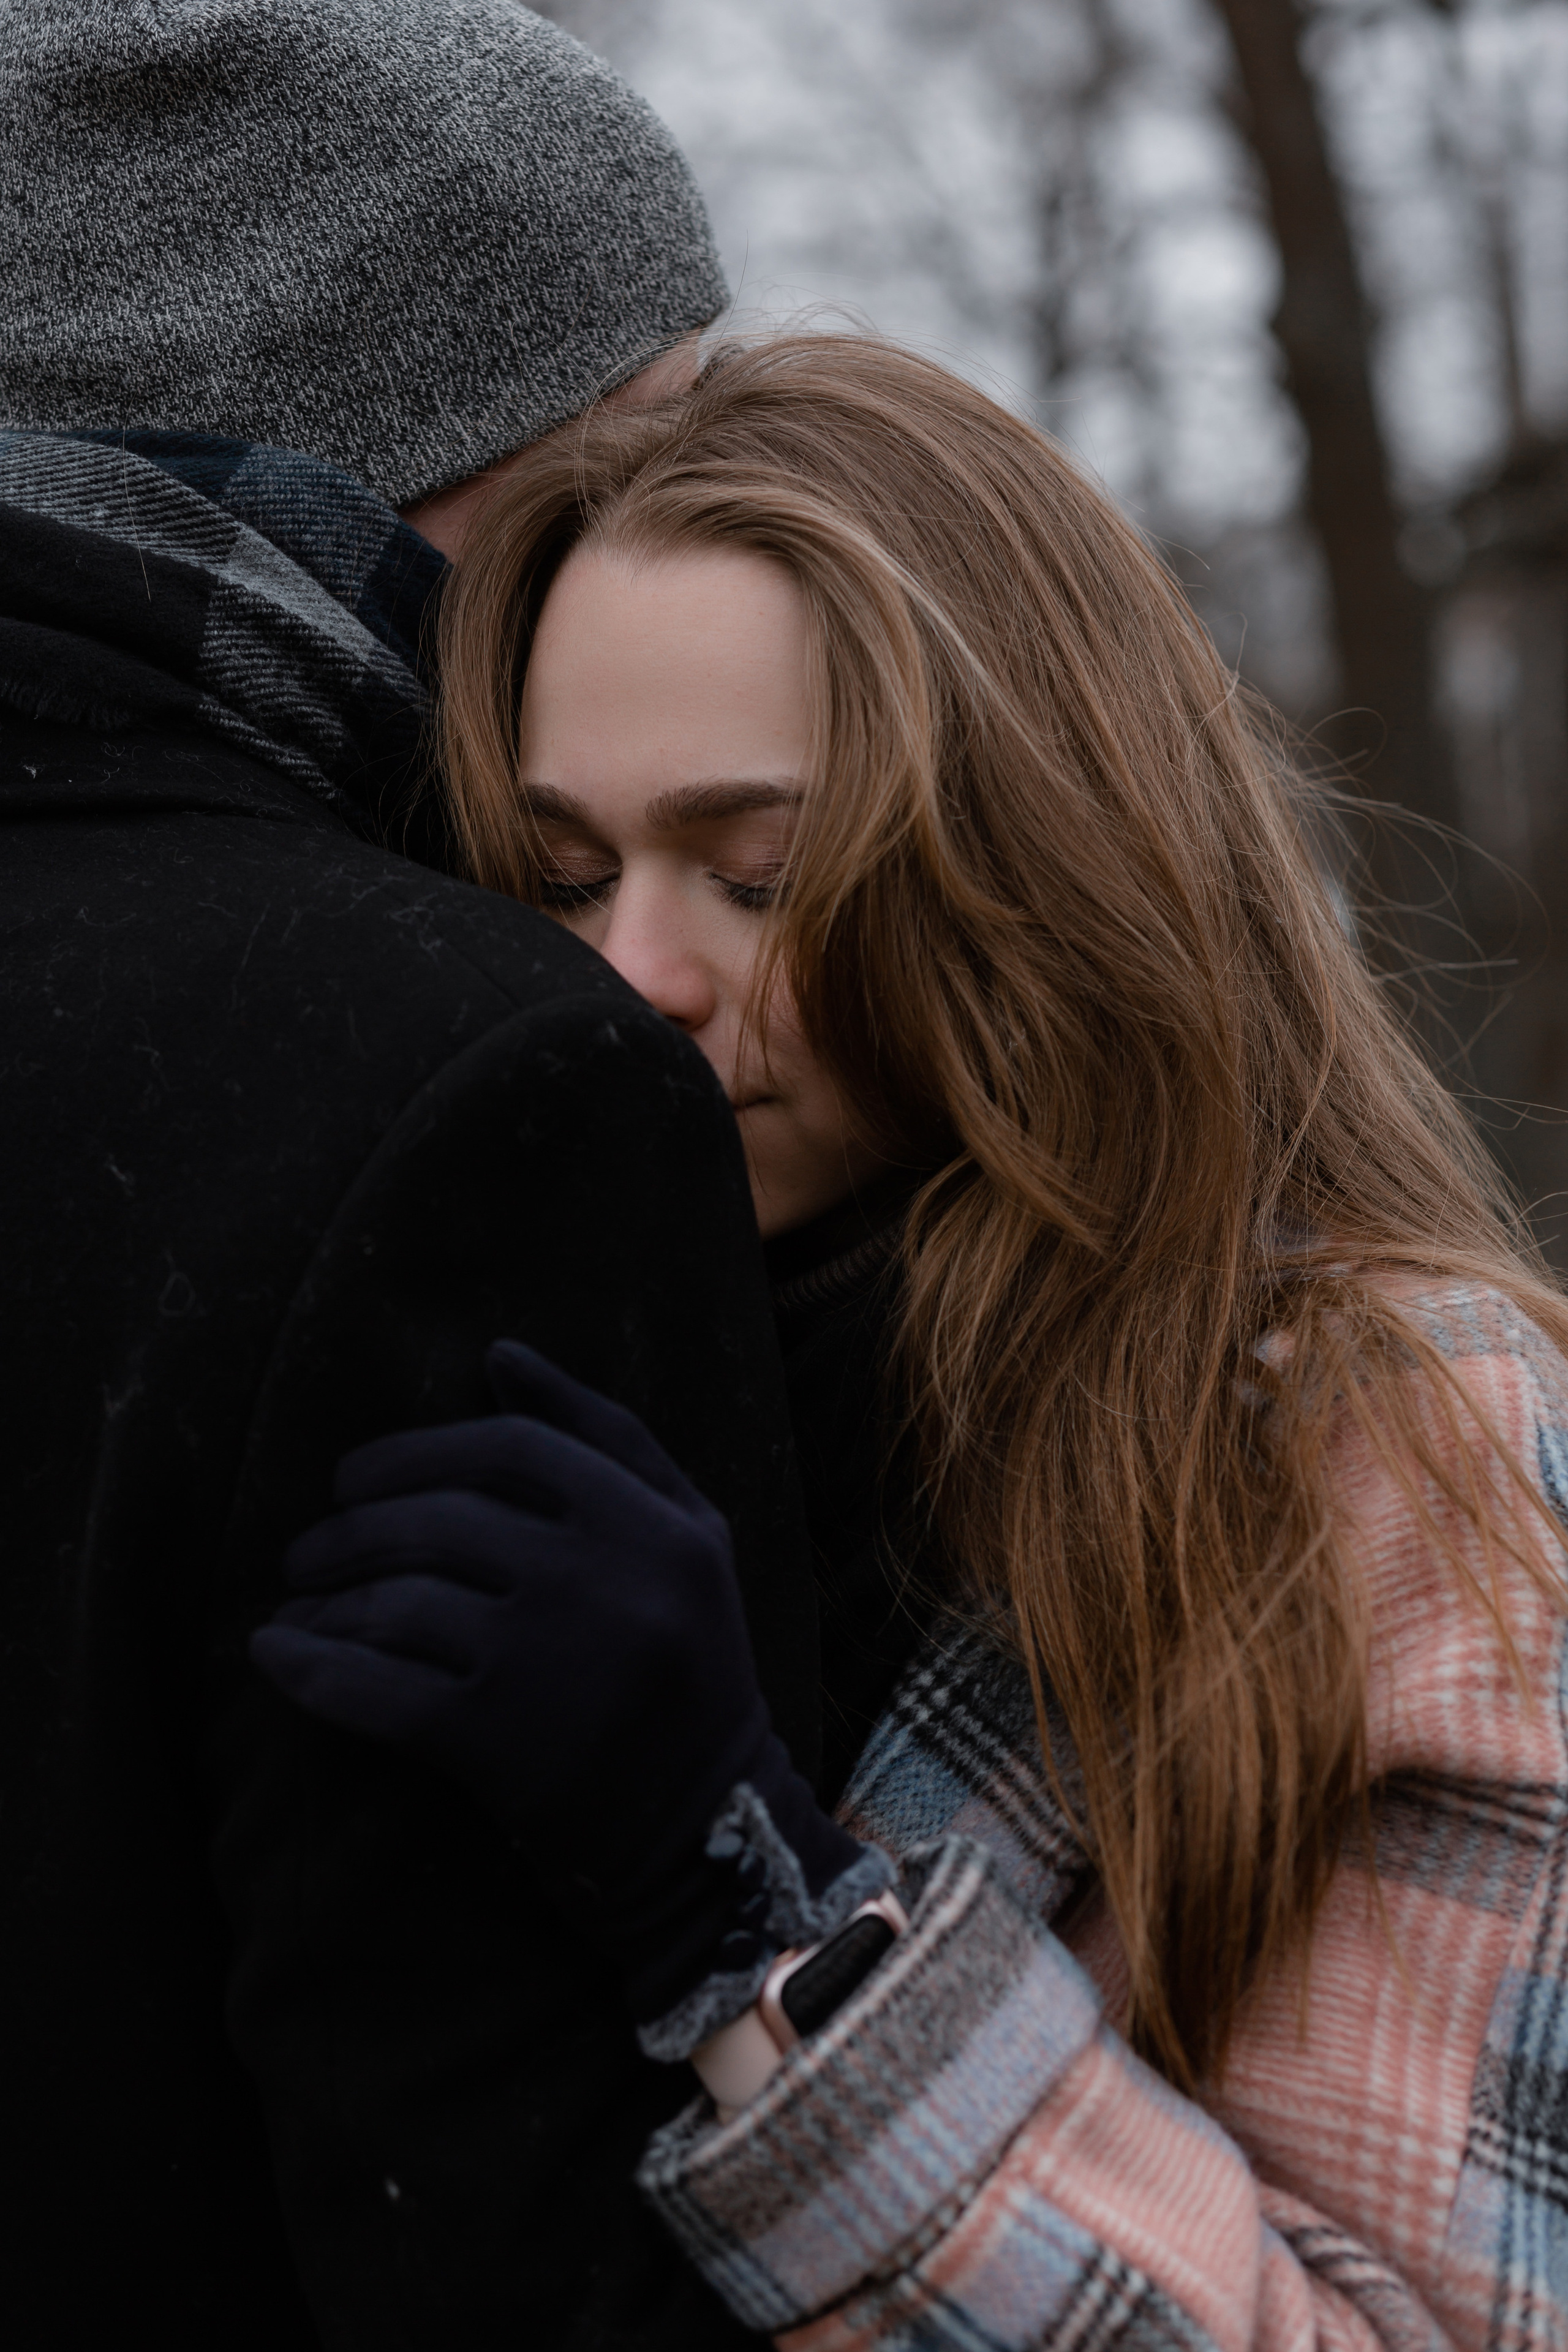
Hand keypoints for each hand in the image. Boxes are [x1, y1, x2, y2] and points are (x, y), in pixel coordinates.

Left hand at [250, 1343, 873, 2038]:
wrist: (712, 1835)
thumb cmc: (690, 1668)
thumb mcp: (688, 1535)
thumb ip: (606, 1438)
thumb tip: (499, 1357)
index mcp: (651, 1526)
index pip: (511, 1449)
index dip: (417, 1449)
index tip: (356, 1475)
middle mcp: (602, 1582)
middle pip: (438, 1517)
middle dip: (350, 1525)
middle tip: (308, 1547)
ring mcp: (547, 1663)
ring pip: (398, 1600)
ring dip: (324, 1597)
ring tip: (295, 1603)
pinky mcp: (498, 1744)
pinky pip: (376, 1688)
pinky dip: (311, 1668)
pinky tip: (275, 1655)